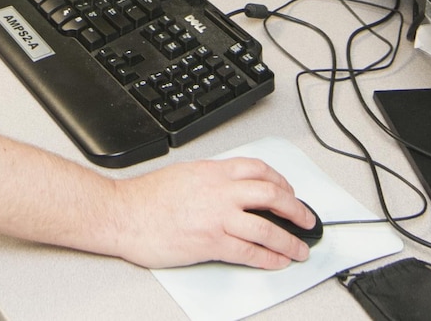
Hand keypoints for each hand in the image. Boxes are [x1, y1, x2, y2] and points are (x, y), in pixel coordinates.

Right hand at [104, 157, 313, 269]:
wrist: (123, 214)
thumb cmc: (146, 198)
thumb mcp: (184, 174)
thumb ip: (210, 179)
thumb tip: (229, 187)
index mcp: (213, 171)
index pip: (258, 169)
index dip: (281, 180)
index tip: (289, 191)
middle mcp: (219, 191)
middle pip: (271, 194)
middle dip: (296, 208)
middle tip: (307, 219)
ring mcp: (217, 217)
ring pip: (266, 226)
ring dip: (289, 240)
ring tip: (299, 249)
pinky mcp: (210, 242)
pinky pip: (249, 251)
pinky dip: (268, 257)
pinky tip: (277, 261)